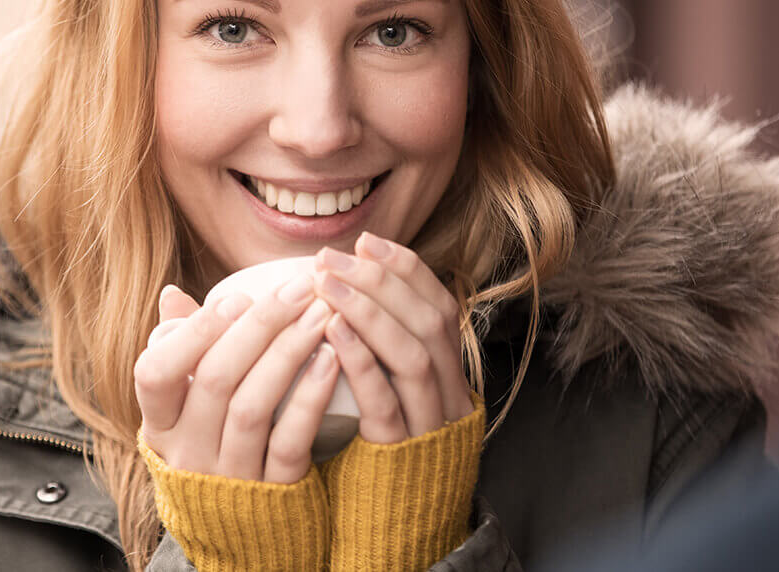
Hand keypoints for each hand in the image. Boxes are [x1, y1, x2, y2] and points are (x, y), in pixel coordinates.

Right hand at [134, 276, 340, 482]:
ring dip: (289, 352)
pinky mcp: (271, 491)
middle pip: (215, 379)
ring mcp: (228, 474)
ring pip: (252, 406)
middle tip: (299, 289)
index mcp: (160, 423)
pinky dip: (310, 397)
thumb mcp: (186, 407)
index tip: (237, 298)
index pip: (153, 373)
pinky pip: (289, 441)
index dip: (194, 333)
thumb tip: (172, 293)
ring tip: (320, 315)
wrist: (243, 532)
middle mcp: (186, 451)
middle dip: (260, 326)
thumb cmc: (214, 444)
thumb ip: (181, 351)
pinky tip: (332, 360)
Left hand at [314, 231, 472, 442]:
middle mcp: (451, 397)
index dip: (406, 270)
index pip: (440, 307)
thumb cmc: (378, 460)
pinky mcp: (403, 455)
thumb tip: (345, 292)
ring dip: (369, 311)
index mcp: (451, 378)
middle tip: (333, 259)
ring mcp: (431, 427)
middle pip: (429, 322)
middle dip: (381, 282)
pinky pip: (388, 402)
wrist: (395, 536)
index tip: (367, 243)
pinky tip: (332, 333)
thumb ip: (379, 354)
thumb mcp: (392, 400)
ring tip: (327, 284)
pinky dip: (361, 361)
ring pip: (416, 355)